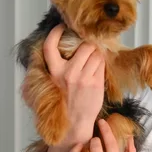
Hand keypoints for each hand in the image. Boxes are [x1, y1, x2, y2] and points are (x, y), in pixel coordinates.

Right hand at [43, 25, 104, 145]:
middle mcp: (68, 73)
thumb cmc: (65, 102)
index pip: (50, 46)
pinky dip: (101, 65)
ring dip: (97, 55)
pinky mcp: (96, 83)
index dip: (55, 32)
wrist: (73, 124)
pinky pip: (102, 65)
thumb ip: (60, 66)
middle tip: (89, 50)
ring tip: (93, 63)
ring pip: (96, 54)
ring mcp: (83, 78)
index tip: (61, 27)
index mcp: (54, 72)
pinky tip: (97, 70)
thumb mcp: (56, 83)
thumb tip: (72, 47)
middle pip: (84, 46)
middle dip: (89, 46)